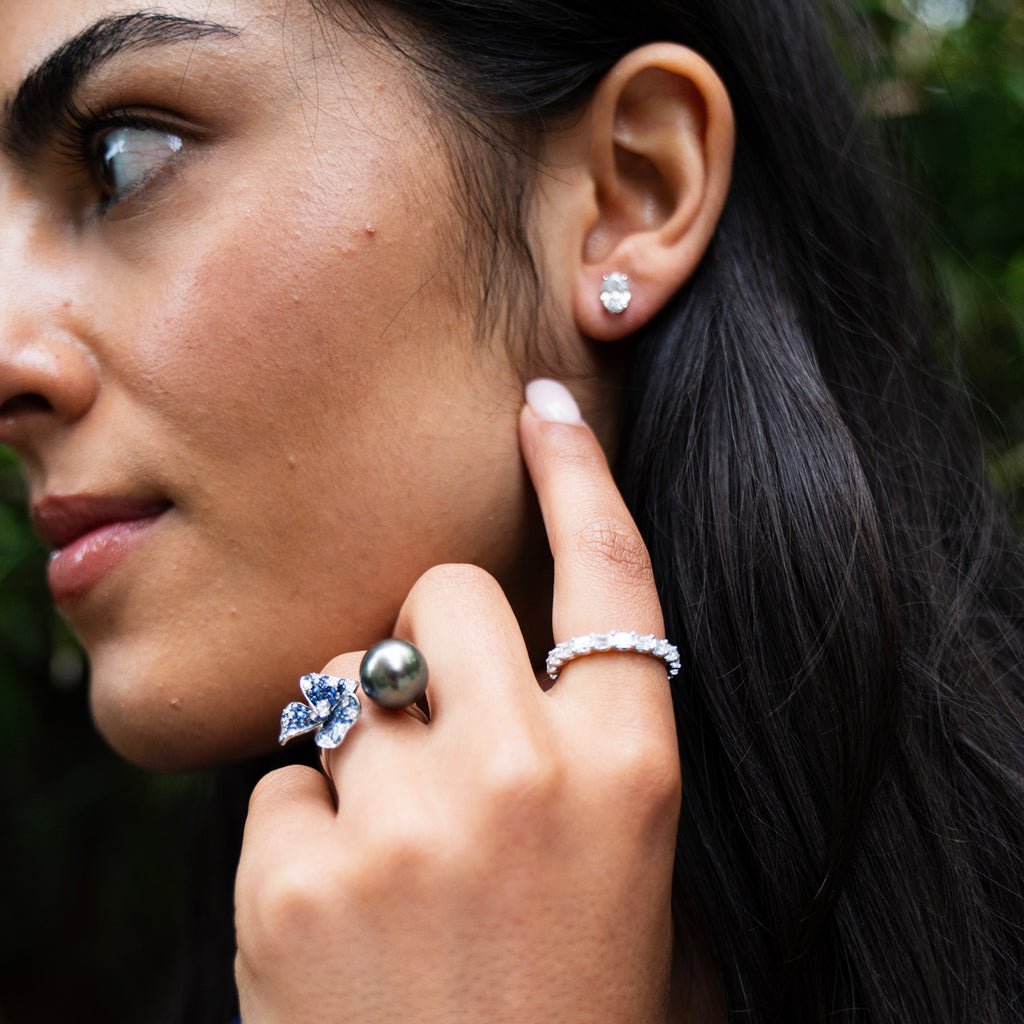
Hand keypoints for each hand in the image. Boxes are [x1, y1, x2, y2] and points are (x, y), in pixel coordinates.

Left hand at [234, 380, 681, 1022]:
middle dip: (435, 639)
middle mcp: (524, 774)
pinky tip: (339, 917)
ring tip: (397, 854)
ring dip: (366, 741)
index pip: (612, 575)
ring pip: (351, 681)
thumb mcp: (632, 870)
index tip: (541, 405)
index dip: (578, 475)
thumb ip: (597, 749)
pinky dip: (302, 830)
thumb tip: (534, 654)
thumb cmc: (570, 1000)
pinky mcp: (297, 878)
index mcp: (628, 771)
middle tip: (444, 732)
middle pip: (447, 594)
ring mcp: (405, 822)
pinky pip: (282, 783)